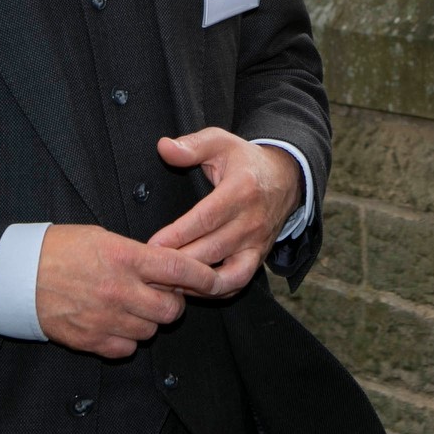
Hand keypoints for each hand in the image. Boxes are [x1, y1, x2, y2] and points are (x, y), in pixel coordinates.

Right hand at [36, 225, 219, 358]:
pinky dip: (128, 338)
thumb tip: (167, 267)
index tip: (214, 280)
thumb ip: (137, 254)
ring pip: (151, 330)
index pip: (179, 269)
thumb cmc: (60, 249)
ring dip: (149, 320)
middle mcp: (120, 290)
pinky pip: (127, 348)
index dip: (203, 277)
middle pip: (171, 308)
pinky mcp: (91, 340)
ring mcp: (106, 318)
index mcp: (125, 258)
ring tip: (133, 306)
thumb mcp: (103, 238)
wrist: (18, 276)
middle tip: (163, 294)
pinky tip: (116, 323)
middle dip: (174, 302)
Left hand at [147, 128, 301, 298]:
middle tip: (149, 269)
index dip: (178, 235)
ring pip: (224, 273)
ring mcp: (257, 243)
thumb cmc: (245, 161)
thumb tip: (164, 148)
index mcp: (241, 190)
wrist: (285, 177)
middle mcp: (252, 220)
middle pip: (211, 250)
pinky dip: (215, 291)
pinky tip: (190, 288)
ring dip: (194, 282)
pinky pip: (238, 282)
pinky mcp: (258, 258)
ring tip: (166, 282)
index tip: (152, 246)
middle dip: (178, 263)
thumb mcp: (220, 142)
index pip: (205, 219)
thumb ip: (191, 145)